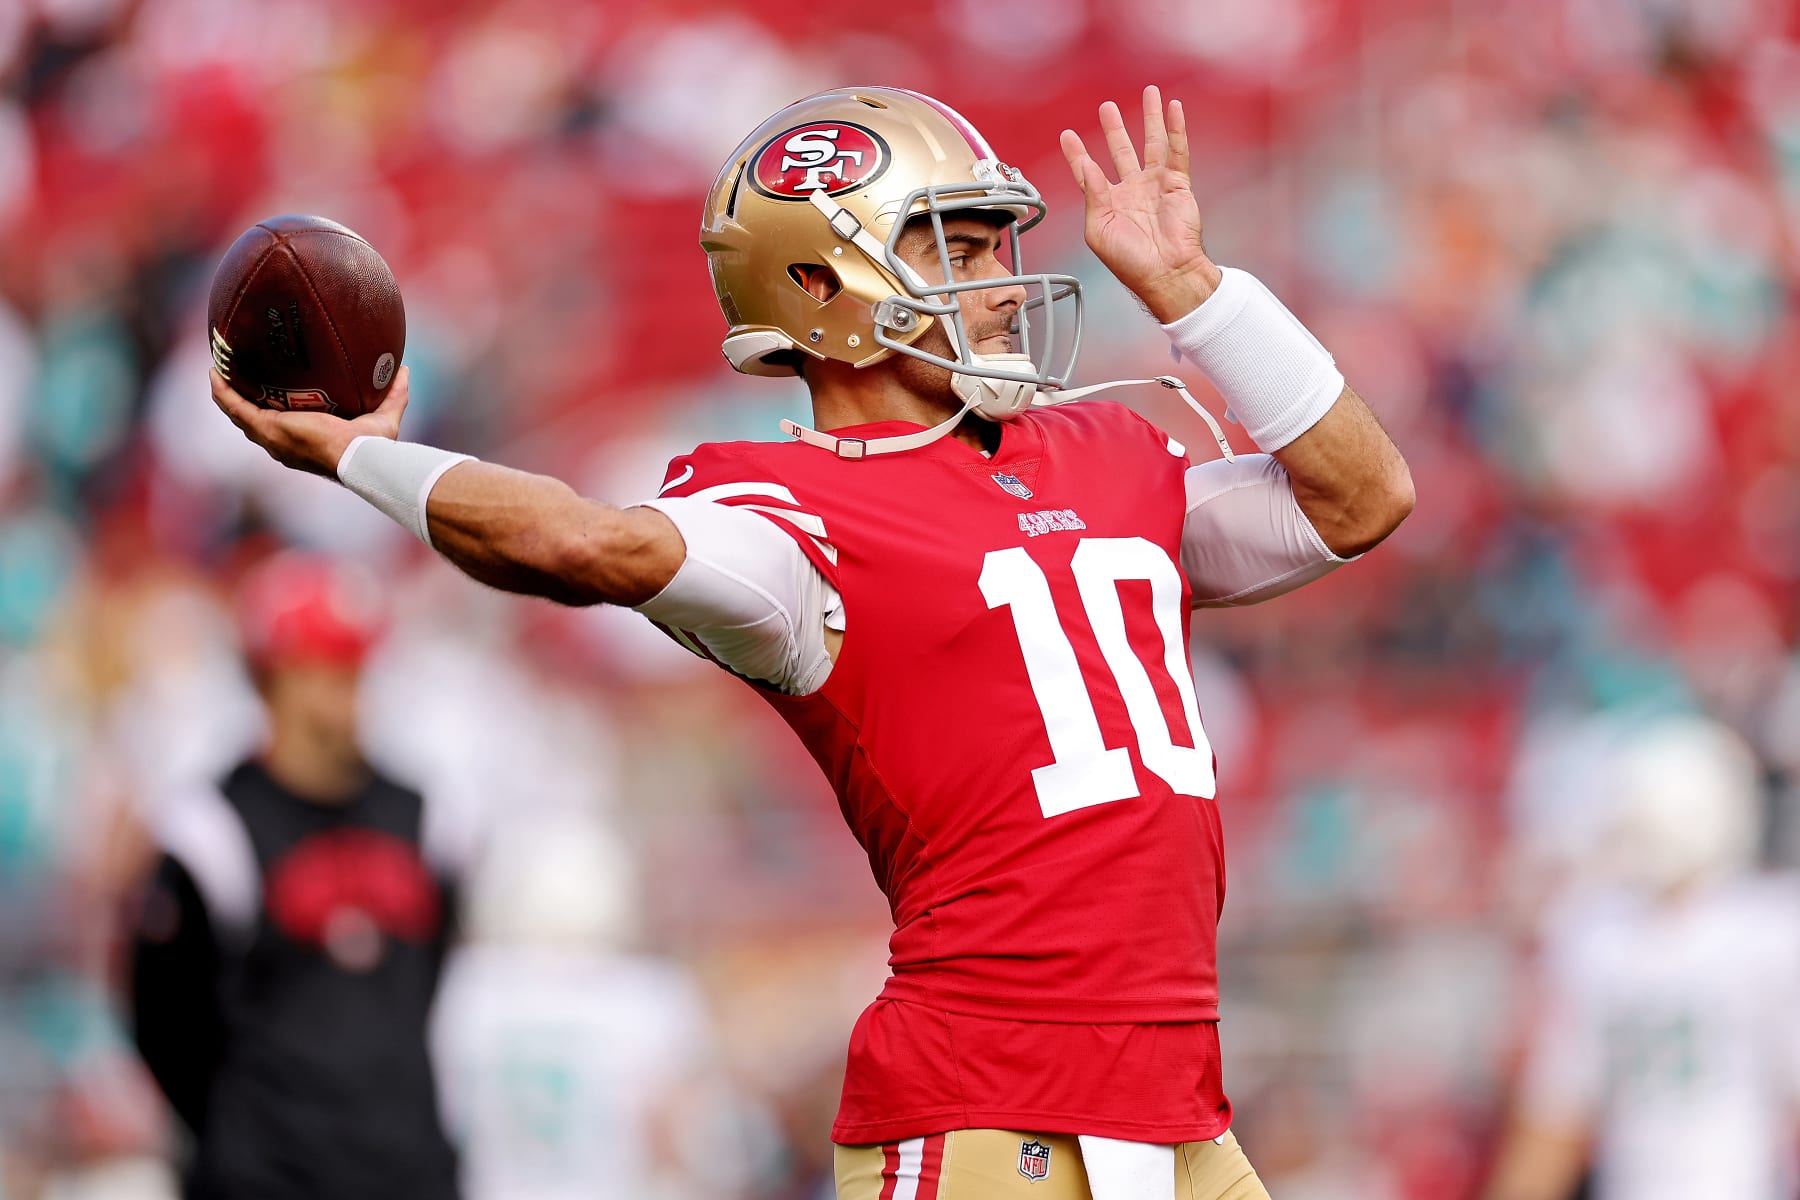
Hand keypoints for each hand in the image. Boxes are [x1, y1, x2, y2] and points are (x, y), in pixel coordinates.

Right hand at [210, 366, 410, 477]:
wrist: (360, 459)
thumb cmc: (373, 448)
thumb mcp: (384, 417)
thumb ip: (394, 395)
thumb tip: (403, 370)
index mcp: (304, 443)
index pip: (284, 429)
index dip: (273, 413)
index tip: (272, 393)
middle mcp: (283, 444)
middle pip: (255, 422)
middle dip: (244, 402)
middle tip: (238, 377)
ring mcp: (272, 438)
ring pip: (240, 415)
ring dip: (227, 394)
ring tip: (220, 371)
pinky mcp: (266, 428)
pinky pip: (235, 407)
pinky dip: (223, 391)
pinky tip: (214, 373)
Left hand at [1060, 85, 1223, 323]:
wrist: (1166, 272)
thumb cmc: (1130, 261)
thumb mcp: (1098, 230)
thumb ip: (1092, 195)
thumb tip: (1087, 165)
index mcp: (1108, 204)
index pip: (1089, 173)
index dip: (1078, 154)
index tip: (1067, 135)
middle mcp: (1132, 191)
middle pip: (1121, 151)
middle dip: (1114, 128)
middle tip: (1105, 107)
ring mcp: (1155, 186)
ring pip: (1152, 143)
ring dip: (1149, 118)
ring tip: (1148, 93)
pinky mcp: (1177, 185)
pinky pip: (1177, 151)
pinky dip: (1176, 129)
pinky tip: (1174, 109)